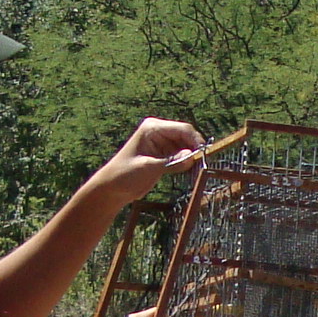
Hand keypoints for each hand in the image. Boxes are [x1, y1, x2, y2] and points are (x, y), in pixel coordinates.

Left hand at [90, 117, 206, 211]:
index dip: (195, 139)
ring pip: (186, 146)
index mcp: (153, 128)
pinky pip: (182, 155)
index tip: (205, 154)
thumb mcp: (148, 168)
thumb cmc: (125, 174)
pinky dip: (187, 162)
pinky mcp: (164, 154)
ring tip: (196, 169)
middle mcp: (159, 132)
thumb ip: (171, 161)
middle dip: (195, 148)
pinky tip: (189, 171)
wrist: (112, 188)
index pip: (182, 129)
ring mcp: (162, 143)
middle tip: (202, 164)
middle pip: (186, 136)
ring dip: (192, 156)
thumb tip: (192, 156)